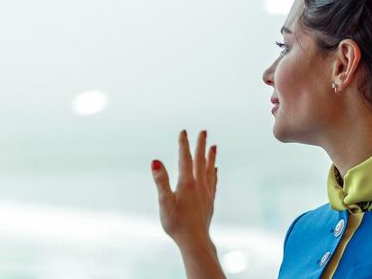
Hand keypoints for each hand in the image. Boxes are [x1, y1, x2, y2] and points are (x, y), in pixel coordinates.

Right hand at [151, 129, 218, 244]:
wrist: (194, 240)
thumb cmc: (176, 223)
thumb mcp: (164, 202)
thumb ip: (161, 180)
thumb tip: (155, 161)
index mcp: (186, 183)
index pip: (184, 158)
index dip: (184, 144)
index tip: (184, 131)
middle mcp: (199, 185)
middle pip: (200, 160)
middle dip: (201, 145)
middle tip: (204, 131)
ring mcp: (206, 193)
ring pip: (210, 169)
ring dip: (211, 156)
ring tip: (214, 146)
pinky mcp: (210, 201)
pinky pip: (213, 182)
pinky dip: (214, 173)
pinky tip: (216, 170)